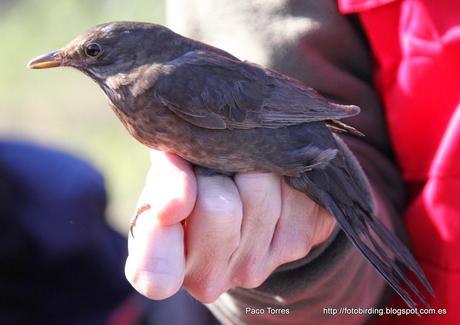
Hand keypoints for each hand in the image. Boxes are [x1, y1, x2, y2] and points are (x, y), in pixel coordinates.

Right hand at [125, 150, 335, 302]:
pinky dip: (280, 175)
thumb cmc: (191, 181)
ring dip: (250, 168)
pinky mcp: (295, 244)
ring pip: (258, 191)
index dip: (163, 244)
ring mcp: (254, 267)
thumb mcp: (167, 174)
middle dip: (215, 174)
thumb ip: (164, 182)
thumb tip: (177, 204)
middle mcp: (208, 280)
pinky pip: (292, 192)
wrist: (238, 189)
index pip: (158, 274)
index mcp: (161, 268)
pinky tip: (270, 183)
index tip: (172, 210)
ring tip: (239, 175)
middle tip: (210, 174)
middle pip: (219, 209)